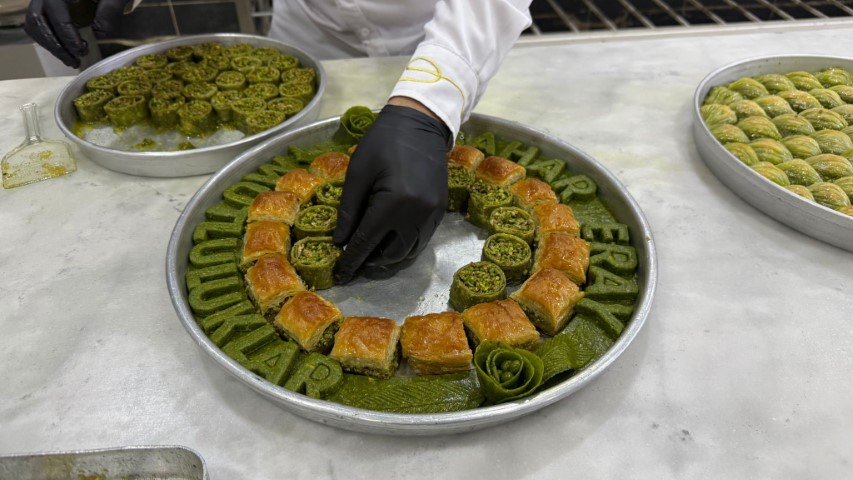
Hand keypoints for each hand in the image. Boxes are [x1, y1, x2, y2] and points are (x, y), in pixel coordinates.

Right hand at [24, 0, 129, 67]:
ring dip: (49, 45)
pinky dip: (47, 39)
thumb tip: (98, 34)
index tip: (83, 51)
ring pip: (33, 24)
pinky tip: (64, 48)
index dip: (69, 38)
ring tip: (70, 59)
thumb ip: (110, 11)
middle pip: (37, 22)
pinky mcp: (42, 5)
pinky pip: (36, 24)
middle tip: (73, 62)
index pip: (58, 18)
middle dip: (55, 46)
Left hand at [333, 100, 452, 283]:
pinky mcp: (440, 211)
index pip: (368, 242)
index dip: (352, 260)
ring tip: (372, 254)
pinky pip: (422, 240)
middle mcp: (417, 213)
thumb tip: (340, 242)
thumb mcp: (358, 173)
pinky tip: (390, 239)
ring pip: (410, 251)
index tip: (340, 275)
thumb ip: (348, 211)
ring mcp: (432, 214)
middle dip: (372, 262)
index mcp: (394, 202)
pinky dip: (405, 245)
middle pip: (392, 254)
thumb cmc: (383, 143)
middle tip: (355, 261)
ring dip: (390, 257)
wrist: (421, 124)